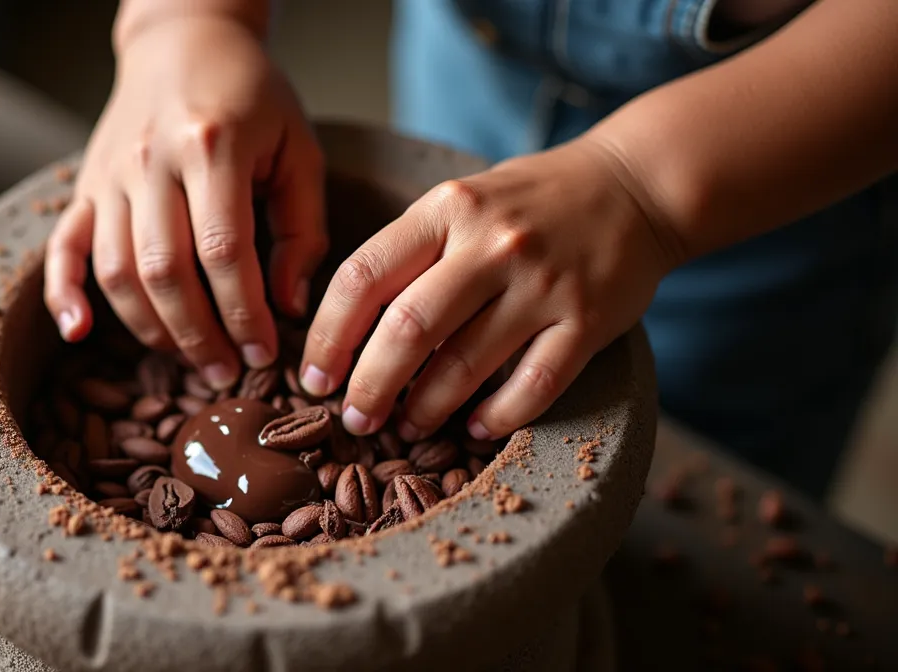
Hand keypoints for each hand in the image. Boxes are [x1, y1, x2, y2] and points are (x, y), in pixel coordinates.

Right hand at [43, 15, 326, 390]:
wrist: (183, 40)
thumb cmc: (252, 97)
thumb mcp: (297, 149)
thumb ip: (301, 229)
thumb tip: (287, 307)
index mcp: (211, 145)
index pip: (224, 251)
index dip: (244, 312)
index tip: (265, 353)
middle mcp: (150, 160)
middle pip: (165, 271)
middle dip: (199, 335)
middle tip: (228, 372)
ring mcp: (109, 174)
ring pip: (115, 271)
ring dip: (150, 329)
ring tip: (188, 359)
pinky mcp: (84, 186)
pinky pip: (61, 247)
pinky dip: (63, 294)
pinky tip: (79, 334)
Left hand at [297, 138, 683, 440]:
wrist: (636, 185)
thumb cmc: (529, 202)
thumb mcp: (461, 202)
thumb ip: (410, 252)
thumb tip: (348, 334)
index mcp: (446, 209)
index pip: (362, 277)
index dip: (328, 337)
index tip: (314, 379)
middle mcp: (492, 244)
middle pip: (406, 330)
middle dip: (369, 386)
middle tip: (356, 419)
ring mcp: (542, 284)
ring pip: (464, 366)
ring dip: (426, 409)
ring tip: (408, 426)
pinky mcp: (587, 321)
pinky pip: (532, 386)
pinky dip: (496, 417)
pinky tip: (474, 428)